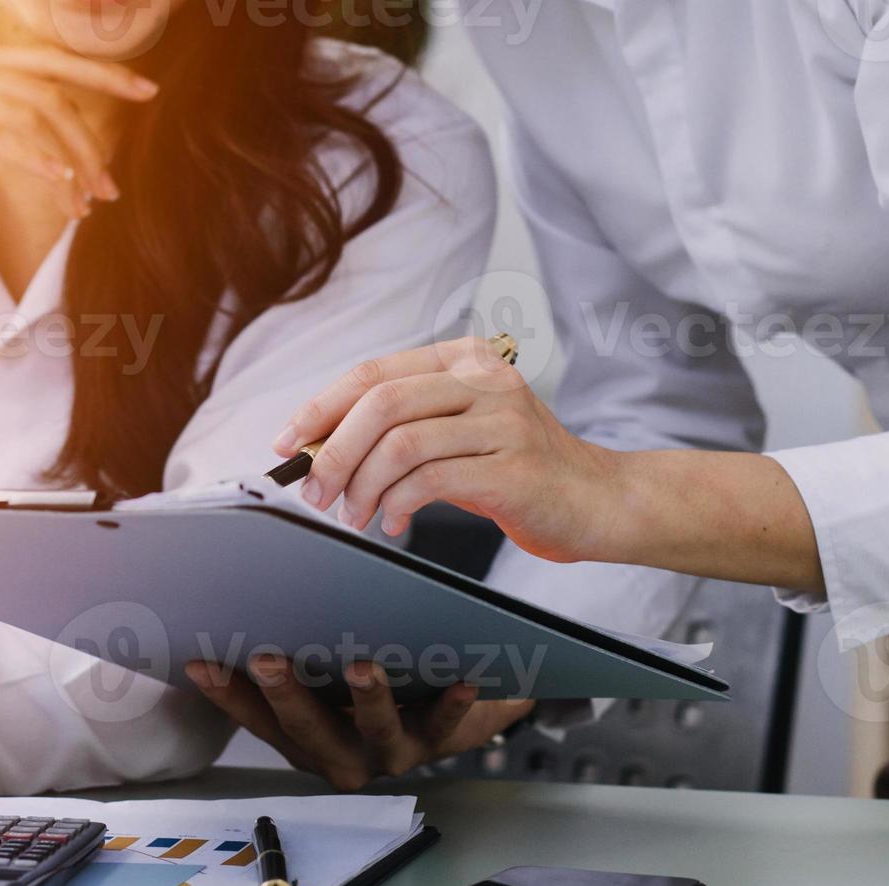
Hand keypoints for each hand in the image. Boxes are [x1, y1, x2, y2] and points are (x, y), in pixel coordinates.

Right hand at [0, 41, 154, 230]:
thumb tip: (44, 147)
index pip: (47, 62)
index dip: (101, 75)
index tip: (146, 92)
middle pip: (47, 91)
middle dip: (90, 140)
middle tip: (110, 188)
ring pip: (30, 116)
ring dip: (67, 164)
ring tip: (83, 205)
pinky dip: (36, 160)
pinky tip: (58, 185)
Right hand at [184, 655, 532, 791]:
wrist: (443, 718)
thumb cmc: (367, 694)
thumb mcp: (321, 688)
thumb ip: (289, 665)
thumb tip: (243, 612)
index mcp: (302, 741)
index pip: (256, 720)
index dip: (227, 695)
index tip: (200, 662)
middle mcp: (339, 756)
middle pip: (308, 728)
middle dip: (286, 694)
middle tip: (266, 659)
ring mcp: (386, 754)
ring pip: (374, 731)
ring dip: (369, 700)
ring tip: (362, 668)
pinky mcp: (433, 743)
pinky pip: (443, 725)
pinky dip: (452, 705)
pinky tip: (463, 680)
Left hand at [271, 337, 624, 561]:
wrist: (600, 499)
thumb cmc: (517, 469)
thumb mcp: (457, 431)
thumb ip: (400, 428)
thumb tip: (317, 450)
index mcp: (464, 359)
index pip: (372, 374)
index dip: (320, 409)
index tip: (287, 445)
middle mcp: (485, 380)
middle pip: (380, 404)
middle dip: (332, 452)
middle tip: (314, 491)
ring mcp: (503, 420)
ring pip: (401, 443)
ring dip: (361, 486)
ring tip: (353, 515)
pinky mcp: (514, 466)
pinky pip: (431, 480)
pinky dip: (397, 505)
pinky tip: (393, 523)